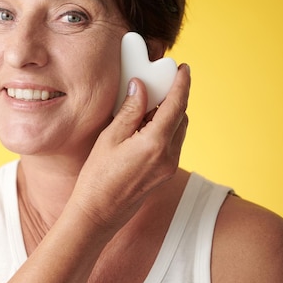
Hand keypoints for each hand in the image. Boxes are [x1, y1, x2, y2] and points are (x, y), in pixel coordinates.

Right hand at [72, 63, 190, 230]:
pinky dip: (164, 129)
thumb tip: (141, 87)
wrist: (99, 213)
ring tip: (148, 103)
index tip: (183, 69)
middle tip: (160, 82)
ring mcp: (169, 167)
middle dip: (174, 97)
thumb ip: (130, 111)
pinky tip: (145, 125)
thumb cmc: (98, 176)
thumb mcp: (110, 138)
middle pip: (180, 117)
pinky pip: (171, 143)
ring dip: (169, 113)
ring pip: (177, 131)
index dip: (181, 84)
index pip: (176, 106)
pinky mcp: (164, 173)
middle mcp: (169, 156)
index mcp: (155, 144)